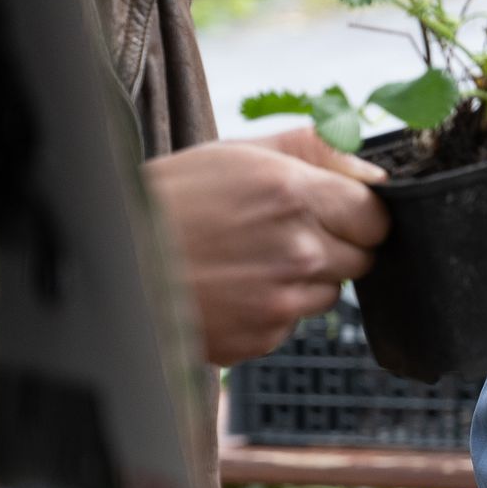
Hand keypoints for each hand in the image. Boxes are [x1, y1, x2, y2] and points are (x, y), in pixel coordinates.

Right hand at [148, 128, 388, 364]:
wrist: (110, 259)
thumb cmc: (172, 200)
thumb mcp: (239, 153)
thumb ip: (316, 151)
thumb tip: (374, 169)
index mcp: (293, 196)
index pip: (376, 216)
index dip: (357, 214)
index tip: (334, 212)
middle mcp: (295, 251)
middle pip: (362, 258)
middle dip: (334, 246)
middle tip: (281, 234)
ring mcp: (279, 299)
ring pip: (329, 292)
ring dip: (304, 279)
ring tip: (250, 260)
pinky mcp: (261, 336)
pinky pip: (292, 322)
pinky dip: (271, 308)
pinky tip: (233, 288)